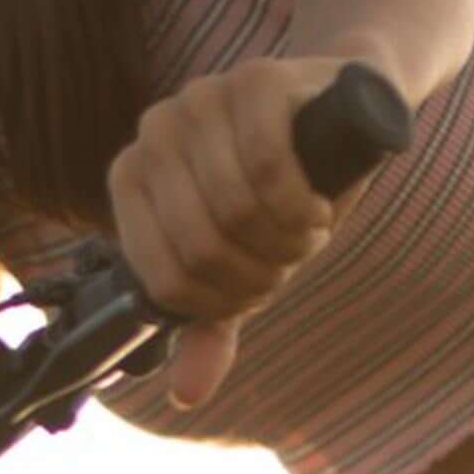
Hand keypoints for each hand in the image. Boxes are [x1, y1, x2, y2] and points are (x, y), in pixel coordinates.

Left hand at [104, 54, 351, 409]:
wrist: (342, 113)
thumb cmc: (281, 192)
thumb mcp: (241, 266)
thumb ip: (209, 325)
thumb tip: (187, 394)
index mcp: (131, 179)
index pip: (166, 279)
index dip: (224, 300)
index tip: (261, 284)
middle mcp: (154, 133)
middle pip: (202, 247)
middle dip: (261, 270)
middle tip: (293, 254)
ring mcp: (200, 99)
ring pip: (236, 209)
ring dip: (287, 239)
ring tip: (307, 227)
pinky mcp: (254, 79)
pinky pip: (269, 165)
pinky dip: (302, 203)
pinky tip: (319, 205)